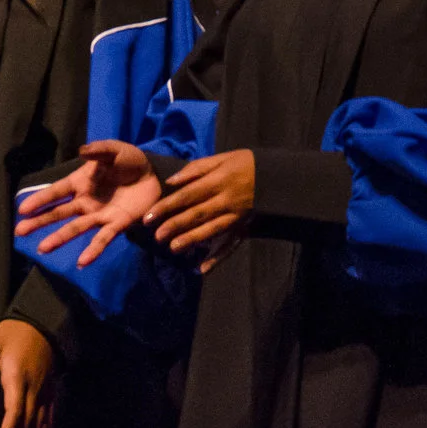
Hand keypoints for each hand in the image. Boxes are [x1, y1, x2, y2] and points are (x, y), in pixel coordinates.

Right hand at [14, 140, 160, 265]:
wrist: (154, 175)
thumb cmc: (129, 161)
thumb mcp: (114, 150)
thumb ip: (99, 150)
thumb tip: (81, 152)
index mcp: (81, 182)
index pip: (56, 192)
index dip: (40, 200)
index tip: (22, 210)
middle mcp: (86, 201)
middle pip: (58, 213)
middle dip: (39, 222)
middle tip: (19, 232)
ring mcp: (99, 215)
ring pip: (75, 228)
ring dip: (59, 238)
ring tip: (43, 249)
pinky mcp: (117, 224)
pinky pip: (103, 238)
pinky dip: (93, 250)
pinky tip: (82, 261)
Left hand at [146, 149, 256, 268]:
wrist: (277, 175)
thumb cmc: (244, 162)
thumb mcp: (220, 158)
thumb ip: (195, 169)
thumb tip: (171, 182)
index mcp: (217, 181)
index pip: (187, 195)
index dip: (167, 206)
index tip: (149, 215)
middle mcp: (225, 200)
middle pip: (196, 214)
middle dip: (175, 226)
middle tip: (156, 236)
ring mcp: (235, 216)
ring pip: (211, 231)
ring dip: (192, 240)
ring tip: (174, 248)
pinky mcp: (244, 227)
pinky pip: (231, 244)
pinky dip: (218, 258)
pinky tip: (204, 269)